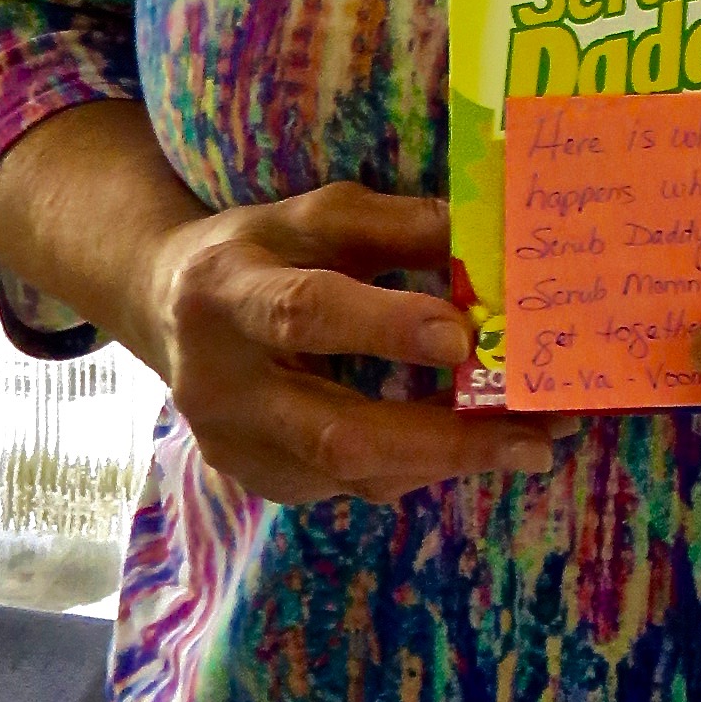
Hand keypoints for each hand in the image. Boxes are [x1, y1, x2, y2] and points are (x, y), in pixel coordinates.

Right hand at [144, 184, 559, 506]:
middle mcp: (220, 385)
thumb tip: (494, 241)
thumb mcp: (318, 215)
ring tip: (534, 442)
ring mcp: (236, 448)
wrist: (166, 306)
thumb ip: (400, 225)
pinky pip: (352, 486)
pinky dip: (420, 465)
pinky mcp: (261, 482)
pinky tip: (475, 445)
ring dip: (449, 460)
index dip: (383, 327)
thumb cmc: (260, 250)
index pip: (303, 314)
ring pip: (353, 473)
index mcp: (226, 292)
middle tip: (534, 436)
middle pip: (335, 431)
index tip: (463, 336)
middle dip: (443, 438)